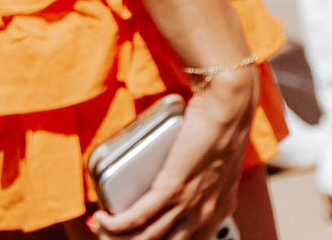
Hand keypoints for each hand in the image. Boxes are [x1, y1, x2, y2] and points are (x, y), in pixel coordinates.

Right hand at [90, 73, 250, 239]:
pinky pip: (138, 217)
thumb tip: (174, 184)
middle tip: (112, 235)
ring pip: (146, 237)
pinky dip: (115, 224)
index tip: (139, 236)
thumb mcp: (219, 165)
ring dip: (117, 237)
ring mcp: (190, 202)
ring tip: (102, 229)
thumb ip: (203, 182)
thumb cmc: (224, 125)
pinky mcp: (173, 187)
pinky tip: (103, 219)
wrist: (229, 105)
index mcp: (220, 208)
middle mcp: (207, 212)